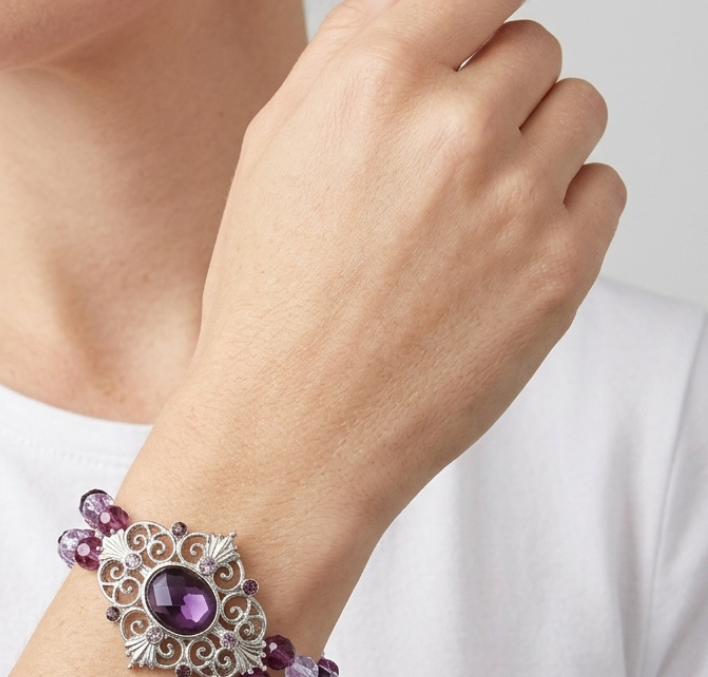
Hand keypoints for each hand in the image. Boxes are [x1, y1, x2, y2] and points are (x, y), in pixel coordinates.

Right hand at [176, 0, 624, 548]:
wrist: (289, 437)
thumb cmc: (268, 310)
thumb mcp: (273, 157)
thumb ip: (354, 61)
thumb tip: (430, 10)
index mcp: (371, 83)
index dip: (480, 18)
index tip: (479, 44)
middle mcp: (453, 128)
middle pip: (534, 48)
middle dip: (494, 97)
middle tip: (442, 171)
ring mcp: (516, 200)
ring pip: (578, 111)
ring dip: (535, 148)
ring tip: (468, 220)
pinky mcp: (560, 271)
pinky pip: (604, 187)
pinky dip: (562, 211)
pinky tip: (496, 259)